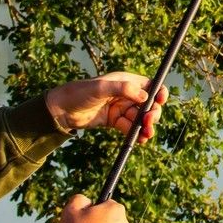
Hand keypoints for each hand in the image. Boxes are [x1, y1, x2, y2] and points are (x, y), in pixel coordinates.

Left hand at [44, 71, 166, 137]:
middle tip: (148, 122)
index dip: (159, 92)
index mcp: (125, 81)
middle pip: (148, 104)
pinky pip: (130, 128)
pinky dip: (136, 134)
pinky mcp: (115, 121)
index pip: (149, 85)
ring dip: (145, 127)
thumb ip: (123, 89)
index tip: (161, 100)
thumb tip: (145, 96)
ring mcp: (120, 108)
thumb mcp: (100, 87)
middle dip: (152, 113)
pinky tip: (140, 140)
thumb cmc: (79, 93)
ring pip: (140, 118)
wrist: (61, 111)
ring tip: (146, 135)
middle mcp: (126, 94)